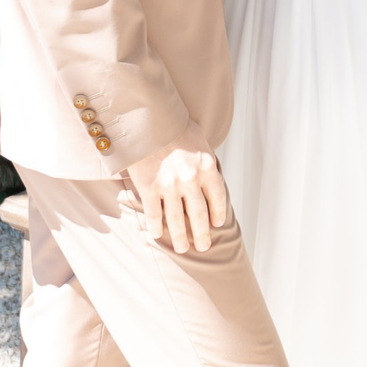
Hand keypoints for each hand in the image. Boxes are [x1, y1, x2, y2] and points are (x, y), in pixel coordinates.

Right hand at [124, 128, 230, 253]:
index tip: (216, 224)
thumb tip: (209, 170)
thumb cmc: (174, 124)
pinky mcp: (150, 187)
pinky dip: (156, 226)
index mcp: (207, 166)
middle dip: (202, 234)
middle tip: (203, 247)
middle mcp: (191, 179)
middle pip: (199, 214)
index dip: (218, 213)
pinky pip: (154, 213)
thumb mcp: (199, 138)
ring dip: (180, 237)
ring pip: (177, 219)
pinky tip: (157, 235)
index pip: (218, 196)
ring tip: (183, 249)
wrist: (148, 118)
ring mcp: (170, 184)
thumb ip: (204, 158)